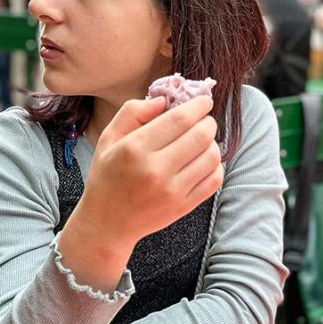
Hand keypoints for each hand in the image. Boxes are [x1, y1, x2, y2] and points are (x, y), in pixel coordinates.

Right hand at [59, 96, 222, 288]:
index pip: (180, 119)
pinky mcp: (183, 206)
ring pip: (212, 157)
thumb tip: (164, 100)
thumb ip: (133, 112)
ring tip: (201, 141)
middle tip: (203, 120)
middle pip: (201, 136)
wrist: (107, 223)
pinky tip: (203, 161)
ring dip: (212, 143)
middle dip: (208, 122)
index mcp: (135, 149)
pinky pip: (214, 179)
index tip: (204, 101)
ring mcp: (172, 191)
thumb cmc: (107, 175)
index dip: (199, 106)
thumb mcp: (109, 138)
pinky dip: (215, 166)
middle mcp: (155, 170)